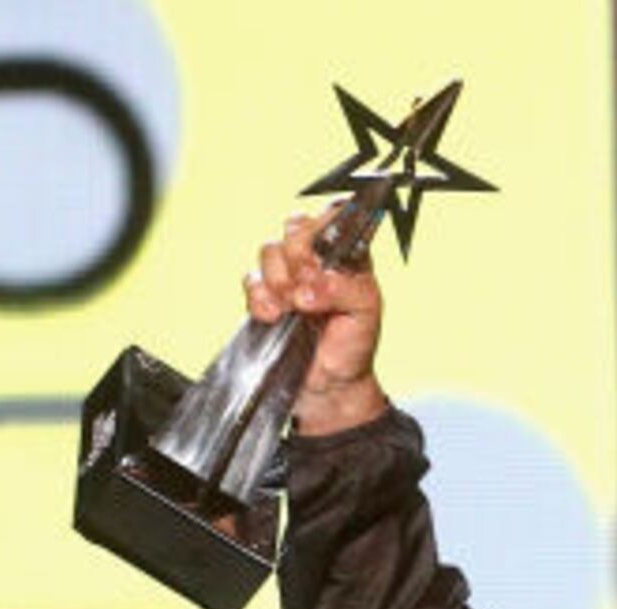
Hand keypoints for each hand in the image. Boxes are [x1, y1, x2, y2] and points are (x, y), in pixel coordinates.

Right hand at [250, 213, 388, 436]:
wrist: (329, 387)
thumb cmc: (353, 346)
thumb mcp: (365, 312)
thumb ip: (343, 288)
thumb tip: (309, 286)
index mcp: (346, 254)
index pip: (332, 215)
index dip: (322, 229)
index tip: (322, 258)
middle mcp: (315, 257)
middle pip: (295, 226)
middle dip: (298, 255)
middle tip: (307, 286)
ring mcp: (287, 274)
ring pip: (269, 250)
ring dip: (280, 280)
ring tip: (294, 309)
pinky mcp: (264, 295)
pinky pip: (251, 280)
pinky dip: (260, 298)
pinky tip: (275, 317)